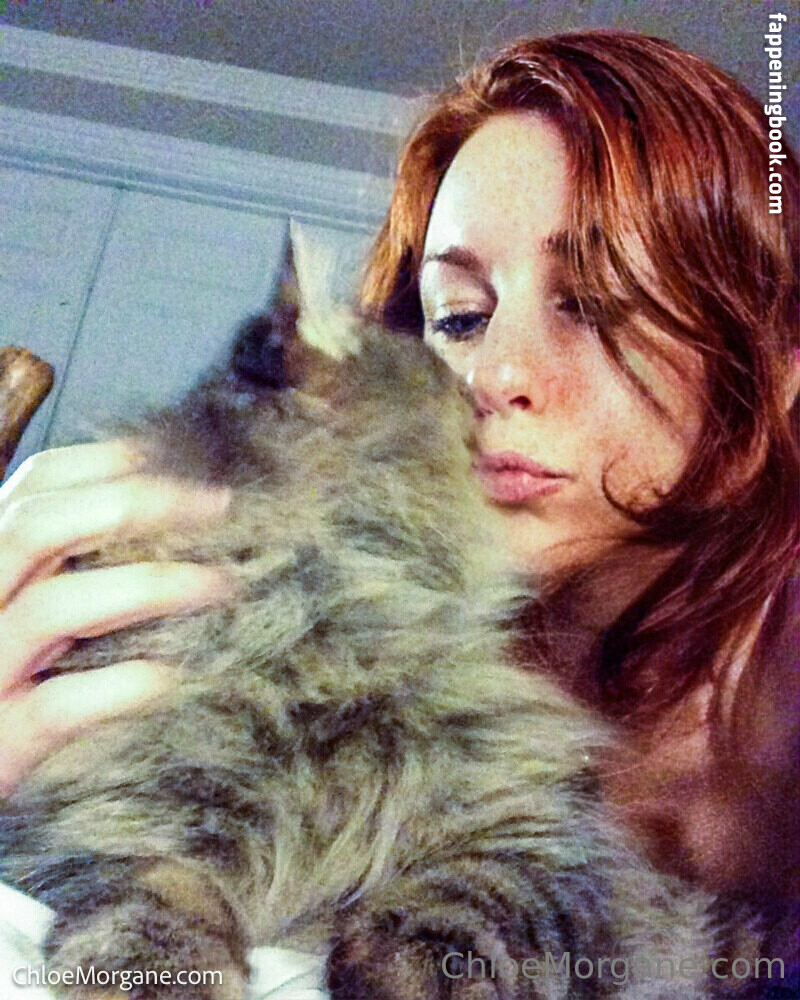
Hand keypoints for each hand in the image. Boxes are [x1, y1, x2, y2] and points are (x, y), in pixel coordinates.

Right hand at [0, 440, 232, 793]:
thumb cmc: (3, 676)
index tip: (176, 458)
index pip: (33, 487)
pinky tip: (174, 677)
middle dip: (134, 504)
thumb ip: (61, 565)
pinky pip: (61, 706)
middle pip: (37, 527)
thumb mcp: (20, 603)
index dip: (104, 462)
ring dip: (147, 586)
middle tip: (219, 504)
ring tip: (222, 584)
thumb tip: (157, 510)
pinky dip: (123, 685)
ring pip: (54, 609)